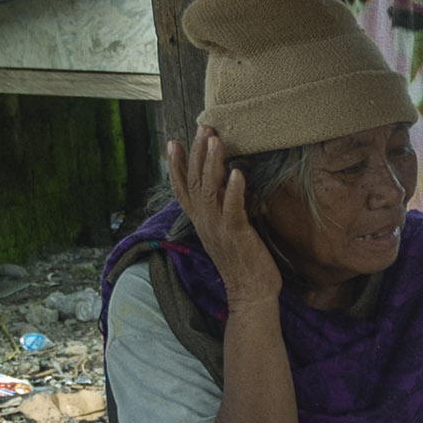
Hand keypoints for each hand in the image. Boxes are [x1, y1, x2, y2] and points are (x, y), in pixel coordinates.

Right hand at [169, 131, 280, 304]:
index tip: (173, 142)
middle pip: (193, 182)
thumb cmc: (243, 262)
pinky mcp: (236, 235)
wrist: (250, 294)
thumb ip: (224, 208)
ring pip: (208, 190)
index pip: (181, 189)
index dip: (175, 166)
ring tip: (215, 139)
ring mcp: (218, 228)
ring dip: (211, 163)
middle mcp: (205, 222)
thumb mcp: (227, 231)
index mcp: (201, 221)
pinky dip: (234, 189)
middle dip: (196, 153)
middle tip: (201, 128)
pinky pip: (232, 208)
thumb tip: (230, 183)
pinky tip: (237, 171)